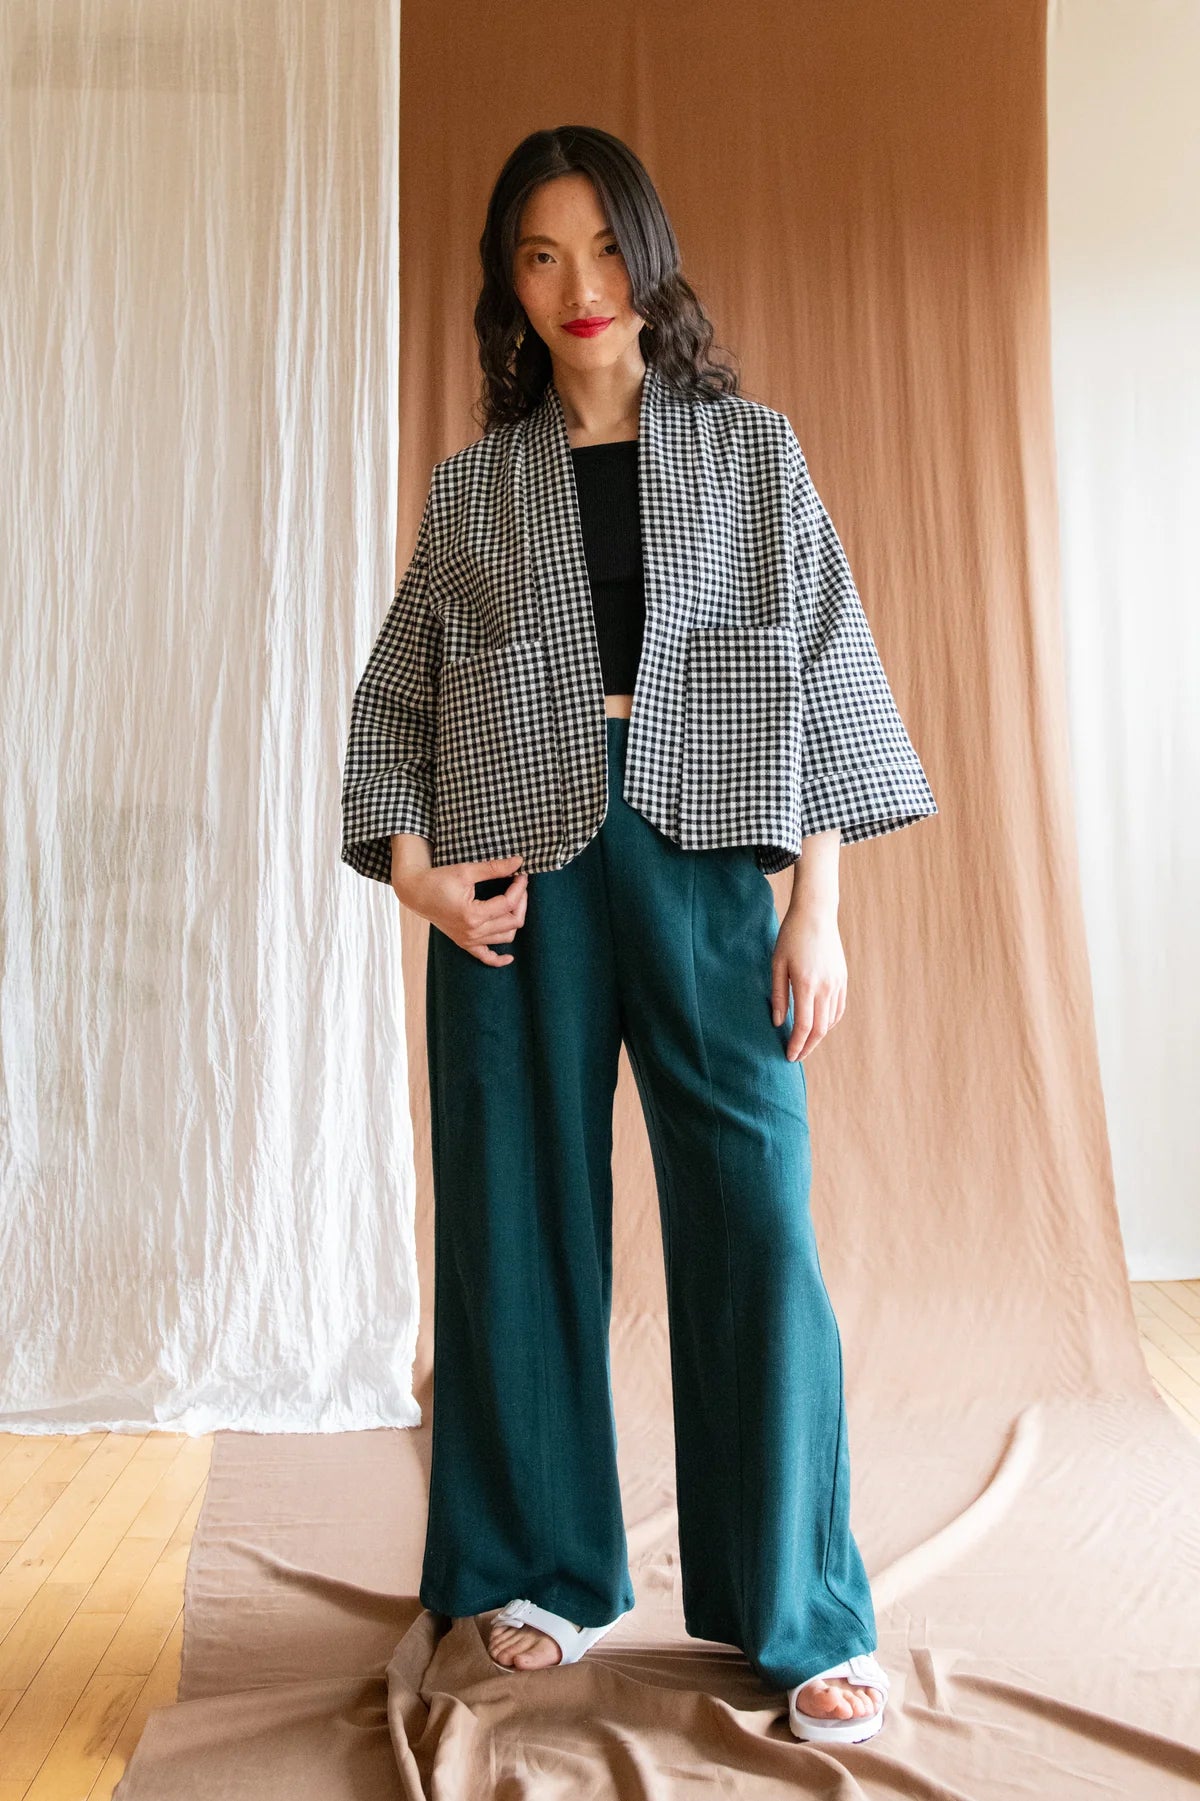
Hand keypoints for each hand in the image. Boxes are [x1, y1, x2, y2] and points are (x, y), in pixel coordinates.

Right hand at [393, 851, 527, 966]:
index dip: (519, 888)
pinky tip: (509, 957)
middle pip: (512, 922)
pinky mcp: (464, 943)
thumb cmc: (438, 880)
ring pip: (506, 937)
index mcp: (472, 915)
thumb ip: (494, 868)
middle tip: (519, 885)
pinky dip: (499, 959)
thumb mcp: (467, 871)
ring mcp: (468, 940)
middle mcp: (472, 932)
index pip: (508, 904)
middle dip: (521, 901)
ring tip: (514, 901)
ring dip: (515, 919)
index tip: (521, 875)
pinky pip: (486, 957)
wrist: (416, 893)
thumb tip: (518, 861)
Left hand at [771, 900, 846, 1061]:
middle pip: (819, 1029)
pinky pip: (838, 1009)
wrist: (817, 915)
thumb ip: (778, 995)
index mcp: (806, 985)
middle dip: (807, 1046)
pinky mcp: (843, 979)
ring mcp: (837, 984)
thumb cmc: (791, 937)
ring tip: (804, 1042)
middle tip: (796, 1056)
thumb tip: (778, 1023)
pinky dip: (829, 1022)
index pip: (803, 1026)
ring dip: (818, 1036)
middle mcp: (825, 987)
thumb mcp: (777, 964)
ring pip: (830, 1021)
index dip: (796, 1045)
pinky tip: (819, 1026)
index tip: (789, 1056)